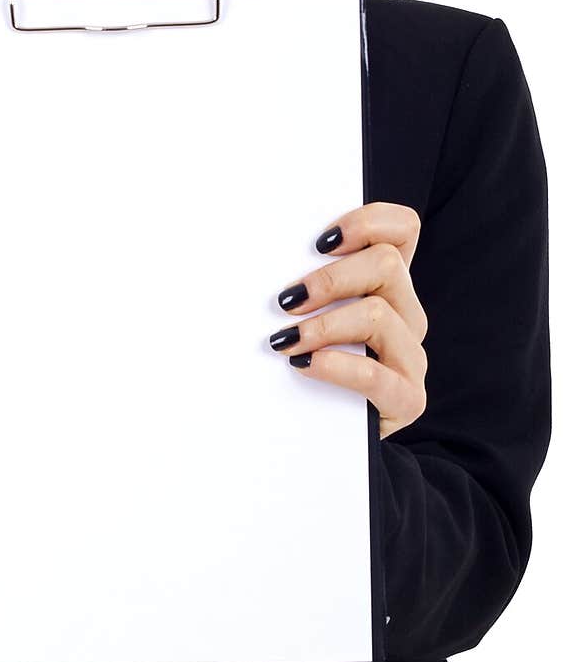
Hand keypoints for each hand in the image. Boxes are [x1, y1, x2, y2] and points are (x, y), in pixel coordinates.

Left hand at [269, 202, 428, 439]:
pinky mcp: (407, 399)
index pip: (403, 230)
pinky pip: (376, 375)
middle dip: (330, 278)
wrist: (321, 440)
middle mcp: (406, 314)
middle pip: (387, 265)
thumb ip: (299, 286)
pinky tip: (304, 366)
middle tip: (287, 300)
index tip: (320, 241)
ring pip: (380, 315)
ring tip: (284, 341)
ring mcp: (410, 357)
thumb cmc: (302, 367)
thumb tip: (250, 256)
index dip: (369, 222)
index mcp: (386, 286)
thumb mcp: (304, 317)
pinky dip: (335, 366)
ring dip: (324, 325)